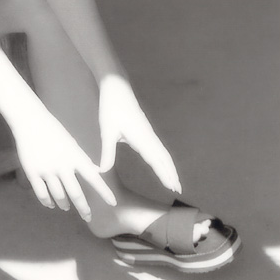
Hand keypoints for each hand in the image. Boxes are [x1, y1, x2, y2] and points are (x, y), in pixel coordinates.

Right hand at [13, 108, 116, 220]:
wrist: (30, 122)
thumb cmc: (53, 131)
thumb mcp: (72, 144)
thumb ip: (82, 160)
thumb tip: (95, 171)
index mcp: (75, 157)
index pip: (94, 178)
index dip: (104, 192)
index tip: (113, 203)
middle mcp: (63, 165)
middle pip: (76, 193)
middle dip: (83, 208)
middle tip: (88, 217)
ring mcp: (47, 170)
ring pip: (59, 196)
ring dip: (64, 204)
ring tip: (66, 207)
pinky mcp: (33, 173)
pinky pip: (42, 194)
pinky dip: (47, 202)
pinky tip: (50, 204)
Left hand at [98, 74, 180, 192]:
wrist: (116, 88)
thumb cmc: (111, 108)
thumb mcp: (106, 131)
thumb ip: (107, 152)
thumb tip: (102, 171)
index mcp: (141, 137)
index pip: (156, 160)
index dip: (164, 174)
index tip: (171, 187)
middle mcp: (148, 136)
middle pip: (164, 158)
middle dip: (171, 174)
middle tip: (178, 191)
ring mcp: (149, 133)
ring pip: (163, 153)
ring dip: (169, 167)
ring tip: (174, 181)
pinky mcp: (146, 130)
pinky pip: (158, 147)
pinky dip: (164, 159)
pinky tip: (163, 164)